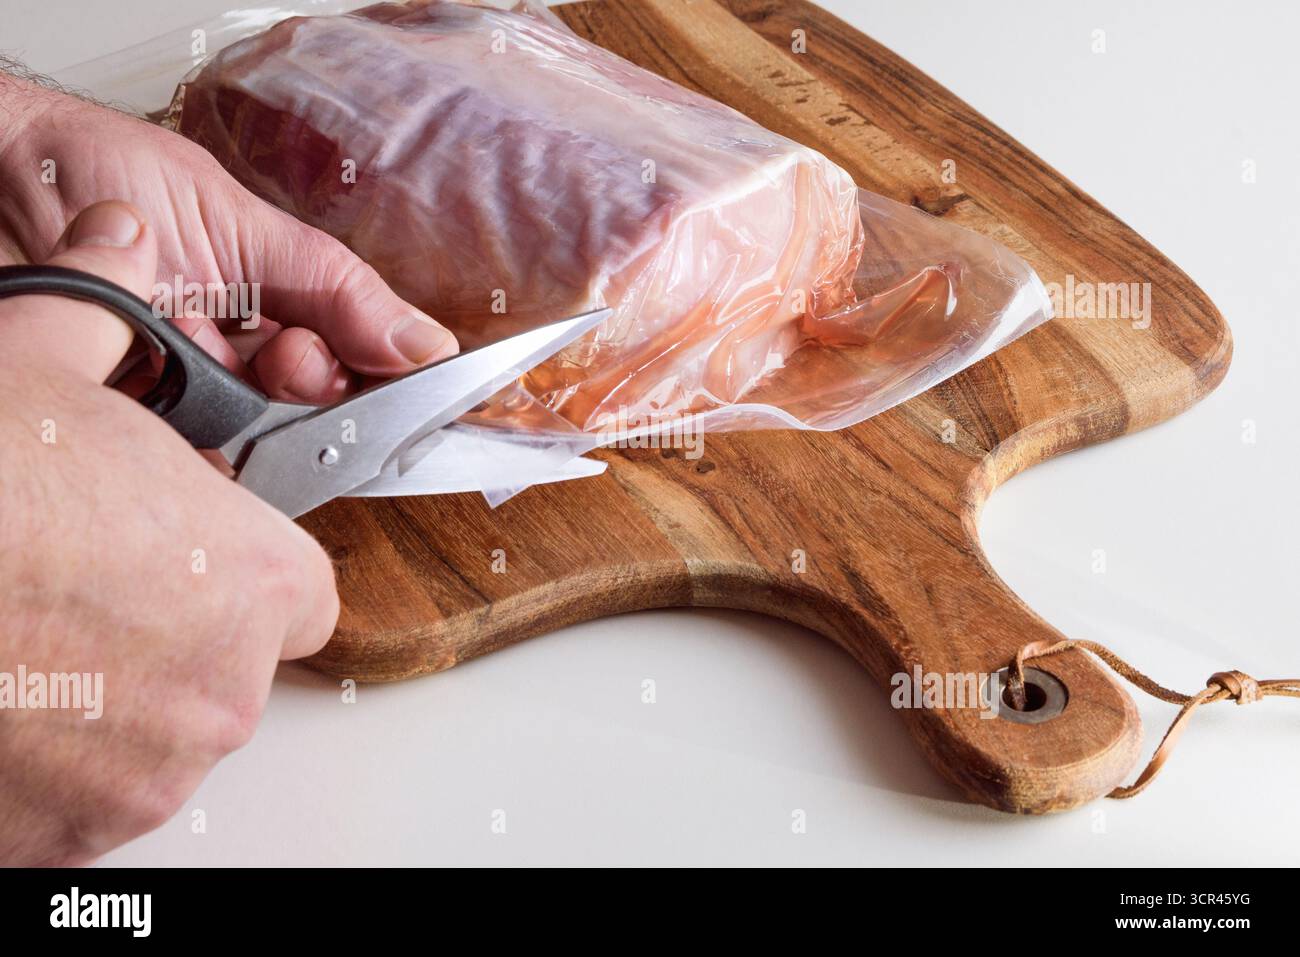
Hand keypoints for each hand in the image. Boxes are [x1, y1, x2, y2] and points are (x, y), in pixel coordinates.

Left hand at [0, 72, 457, 403]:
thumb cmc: (96, 173)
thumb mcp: (237, 221)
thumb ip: (336, 285)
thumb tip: (428, 343)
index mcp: (271, 298)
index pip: (352, 354)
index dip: (378, 375)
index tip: (404, 383)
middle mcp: (231, 349)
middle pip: (308, 408)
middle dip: (306, 382)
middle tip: (288, 355)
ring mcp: (177, 387)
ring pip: (248, 438)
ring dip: (234, 397)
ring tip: (200, 342)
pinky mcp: (123, 421)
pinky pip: (177, 457)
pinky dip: (178, 433)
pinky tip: (161, 384)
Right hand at [0, 201, 338, 864]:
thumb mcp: (33, 364)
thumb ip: (104, 309)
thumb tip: (119, 241)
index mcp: (259, 579)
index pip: (301, 588)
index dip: (243, 563)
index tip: (188, 549)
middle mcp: (227, 691)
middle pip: (230, 660)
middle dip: (173, 623)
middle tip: (87, 584)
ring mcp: (153, 775)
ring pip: (160, 729)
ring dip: (111, 692)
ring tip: (33, 635)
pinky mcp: (77, 836)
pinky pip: (92, 791)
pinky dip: (56, 755)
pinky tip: (9, 691)